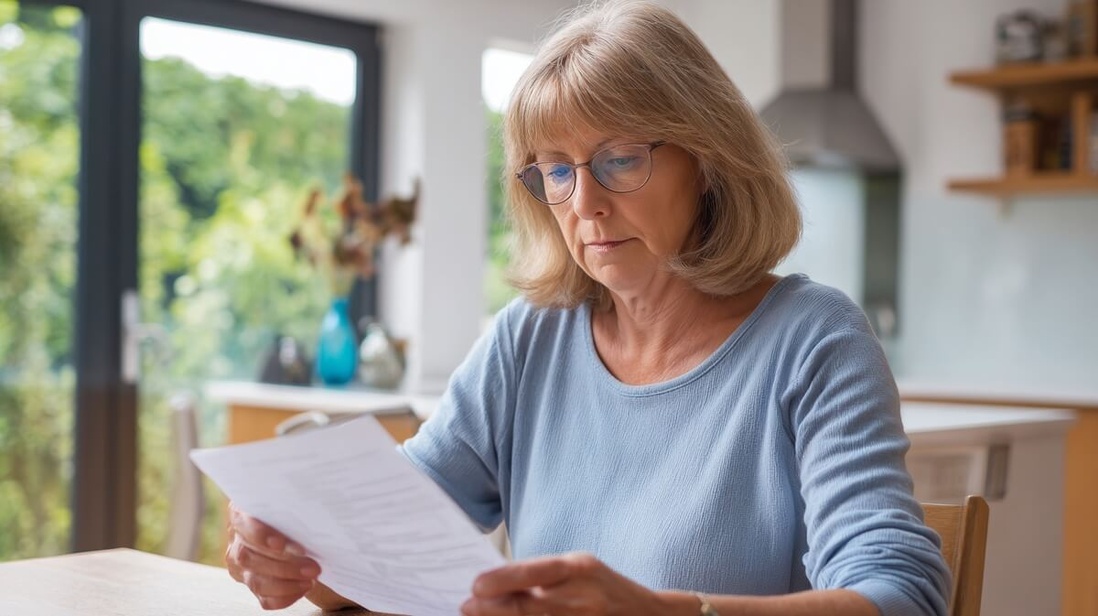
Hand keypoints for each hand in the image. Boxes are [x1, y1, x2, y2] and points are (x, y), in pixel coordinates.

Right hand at [225, 502, 320, 609]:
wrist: (292, 526)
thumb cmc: (291, 508)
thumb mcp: (287, 499)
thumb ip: (291, 501)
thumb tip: (312, 501)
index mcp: (241, 513)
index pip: (243, 525)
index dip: (260, 535)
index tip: (280, 543)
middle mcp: (236, 541)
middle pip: (250, 558)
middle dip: (284, 565)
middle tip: (312, 567)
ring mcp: (240, 566)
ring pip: (256, 581)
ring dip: (287, 583)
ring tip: (311, 578)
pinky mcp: (250, 583)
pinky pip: (263, 598)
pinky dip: (284, 597)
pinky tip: (302, 588)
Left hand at [460, 552, 670, 615]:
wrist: (650, 615)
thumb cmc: (603, 589)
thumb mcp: (579, 569)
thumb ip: (542, 575)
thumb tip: (495, 584)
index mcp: (580, 567)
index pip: (535, 572)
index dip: (503, 580)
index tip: (475, 587)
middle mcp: (584, 596)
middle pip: (529, 607)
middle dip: (493, 609)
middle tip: (467, 607)